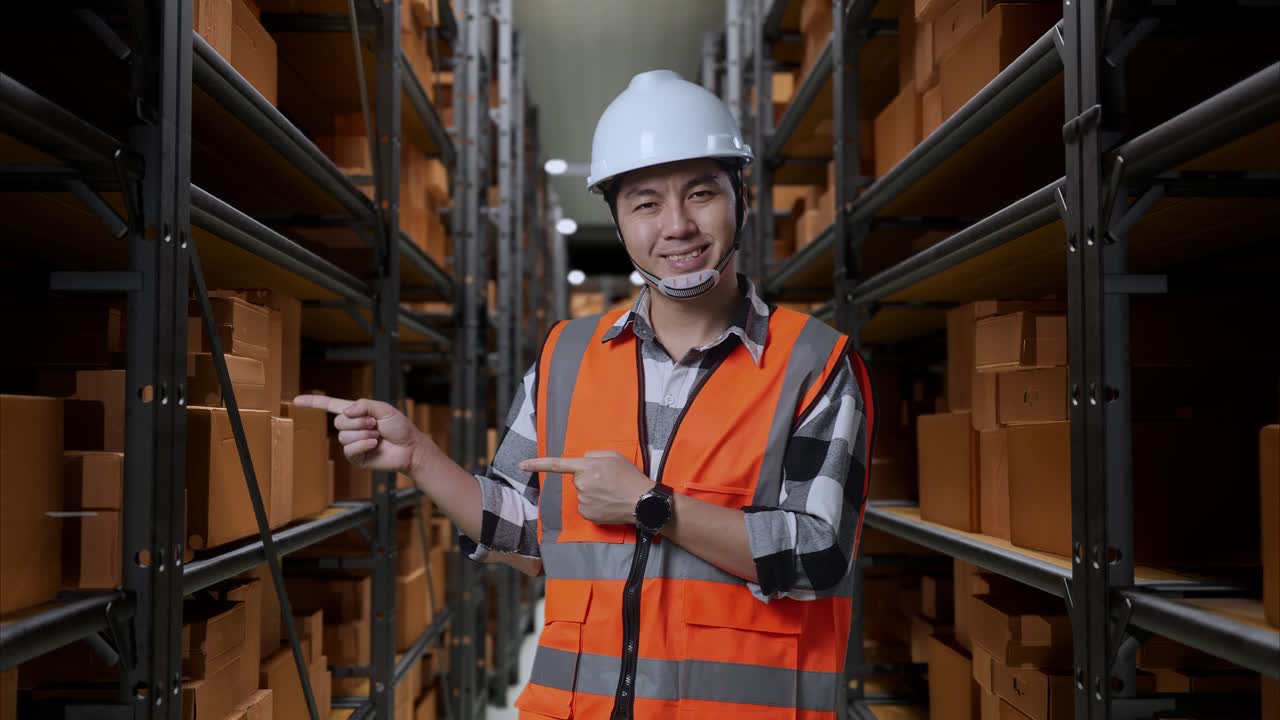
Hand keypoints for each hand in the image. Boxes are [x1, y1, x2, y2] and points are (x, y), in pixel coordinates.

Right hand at [291, 395, 427, 474]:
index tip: (296, 401)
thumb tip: (345, 412)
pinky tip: (375, 445)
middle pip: (338, 422)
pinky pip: (349, 449)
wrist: (410, 448)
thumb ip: (364, 405)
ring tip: (378, 435)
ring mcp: (353, 443)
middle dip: (359, 422)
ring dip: (364, 434)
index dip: (314, 403)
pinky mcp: (356, 457)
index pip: (330, 406)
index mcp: (356, 413)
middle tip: (375, 424)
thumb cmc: (400, 427)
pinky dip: (363, 444)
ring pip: (344, 436)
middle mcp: (352, 428)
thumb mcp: (384, 409)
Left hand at [520, 451, 652, 524]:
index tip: (521, 465)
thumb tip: (581, 460)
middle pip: (577, 479)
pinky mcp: (587, 514)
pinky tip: (608, 503)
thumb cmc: (630, 477)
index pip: (558, 464)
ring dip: (592, 492)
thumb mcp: (614, 456)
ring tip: (611, 493)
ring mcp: (583, 501)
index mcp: (587, 467)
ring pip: (581, 493)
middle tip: (608, 481)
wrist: (643, 502)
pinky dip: (594, 505)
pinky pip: (585, 506)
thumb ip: (593, 454)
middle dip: (589, 478)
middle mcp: (582, 484)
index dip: (538, 463)